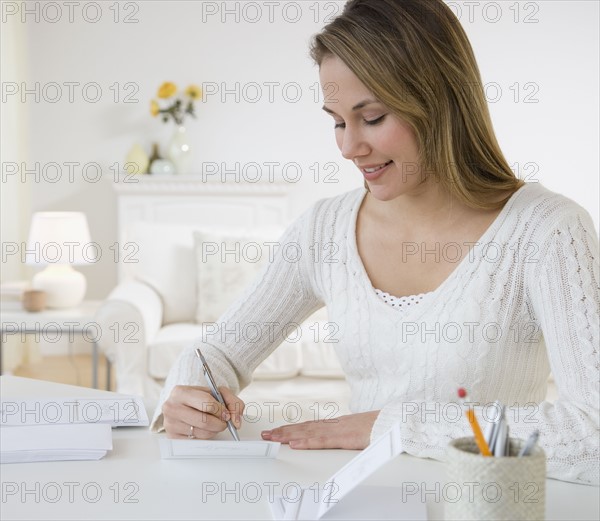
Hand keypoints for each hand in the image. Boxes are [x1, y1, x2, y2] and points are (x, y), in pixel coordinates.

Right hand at [162, 385, 244, 438]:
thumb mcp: (216, 392)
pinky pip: (196, 441)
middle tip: (224, 422)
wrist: (182, 405)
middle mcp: (171, 407)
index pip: (206, 402)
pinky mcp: (172, 437)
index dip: (221, 410)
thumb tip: (236, 422)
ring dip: (214, 431)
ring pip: (201, 432)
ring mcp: (170, 423)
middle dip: (220, 423)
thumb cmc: (200, 398)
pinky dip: (205, 437)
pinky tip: (204, 429)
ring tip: (214, 424)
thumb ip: (232, 402)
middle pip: (204, 420)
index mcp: (180, 392)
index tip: (227, 414)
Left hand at [260, 411, 378, 449]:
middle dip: (284, 431)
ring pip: (308, 432)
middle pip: (304, 427)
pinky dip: (306, 441)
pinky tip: (294, 444)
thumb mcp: (361, 432)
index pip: (310, 426)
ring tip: (273, 437)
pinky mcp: (344, 438)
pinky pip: (322, 441)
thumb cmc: (380, 428)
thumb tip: (342, 437)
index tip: (279, 430)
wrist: (394, 422)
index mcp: (338, 424)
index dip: (293, 428)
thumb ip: (349, 434)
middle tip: (267, 434)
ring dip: (289, 435)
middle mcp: (334, 425)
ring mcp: (338, 430)